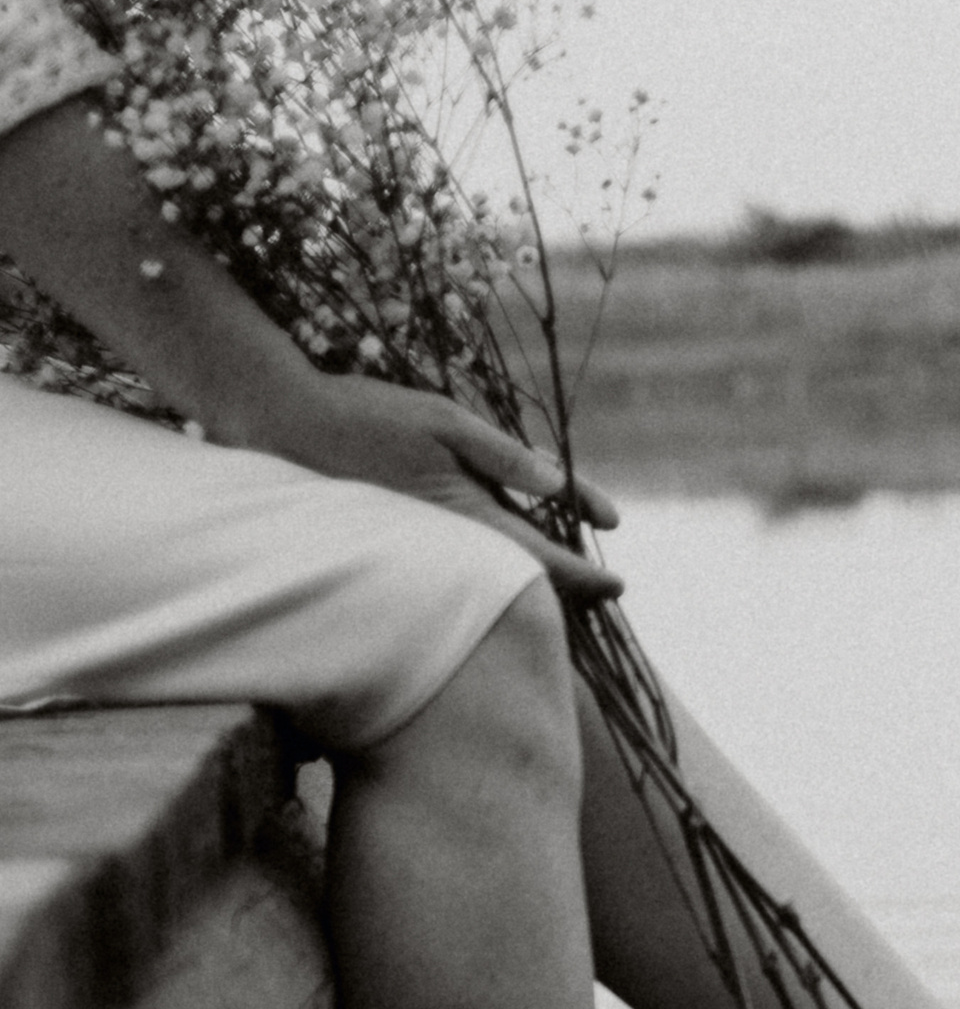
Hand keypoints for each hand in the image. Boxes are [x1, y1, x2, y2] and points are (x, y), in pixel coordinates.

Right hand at [248, 372, 624, 605]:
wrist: (291, 424)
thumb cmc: (371, 415)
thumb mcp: (446, 421)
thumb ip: (504, 456)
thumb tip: (558, 485)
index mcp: (465, 512)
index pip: (540, 559)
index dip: (584, 577)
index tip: (619, 586)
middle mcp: (448, 540)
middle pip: (520, 577)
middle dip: (567, 589)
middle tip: (607, 593)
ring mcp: (427, 543)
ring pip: (492, 572)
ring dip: (533, 580)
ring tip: (573, 585)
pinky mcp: (411, 536)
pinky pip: (465, 560)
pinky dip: (496, 564)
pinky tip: (509, 556)